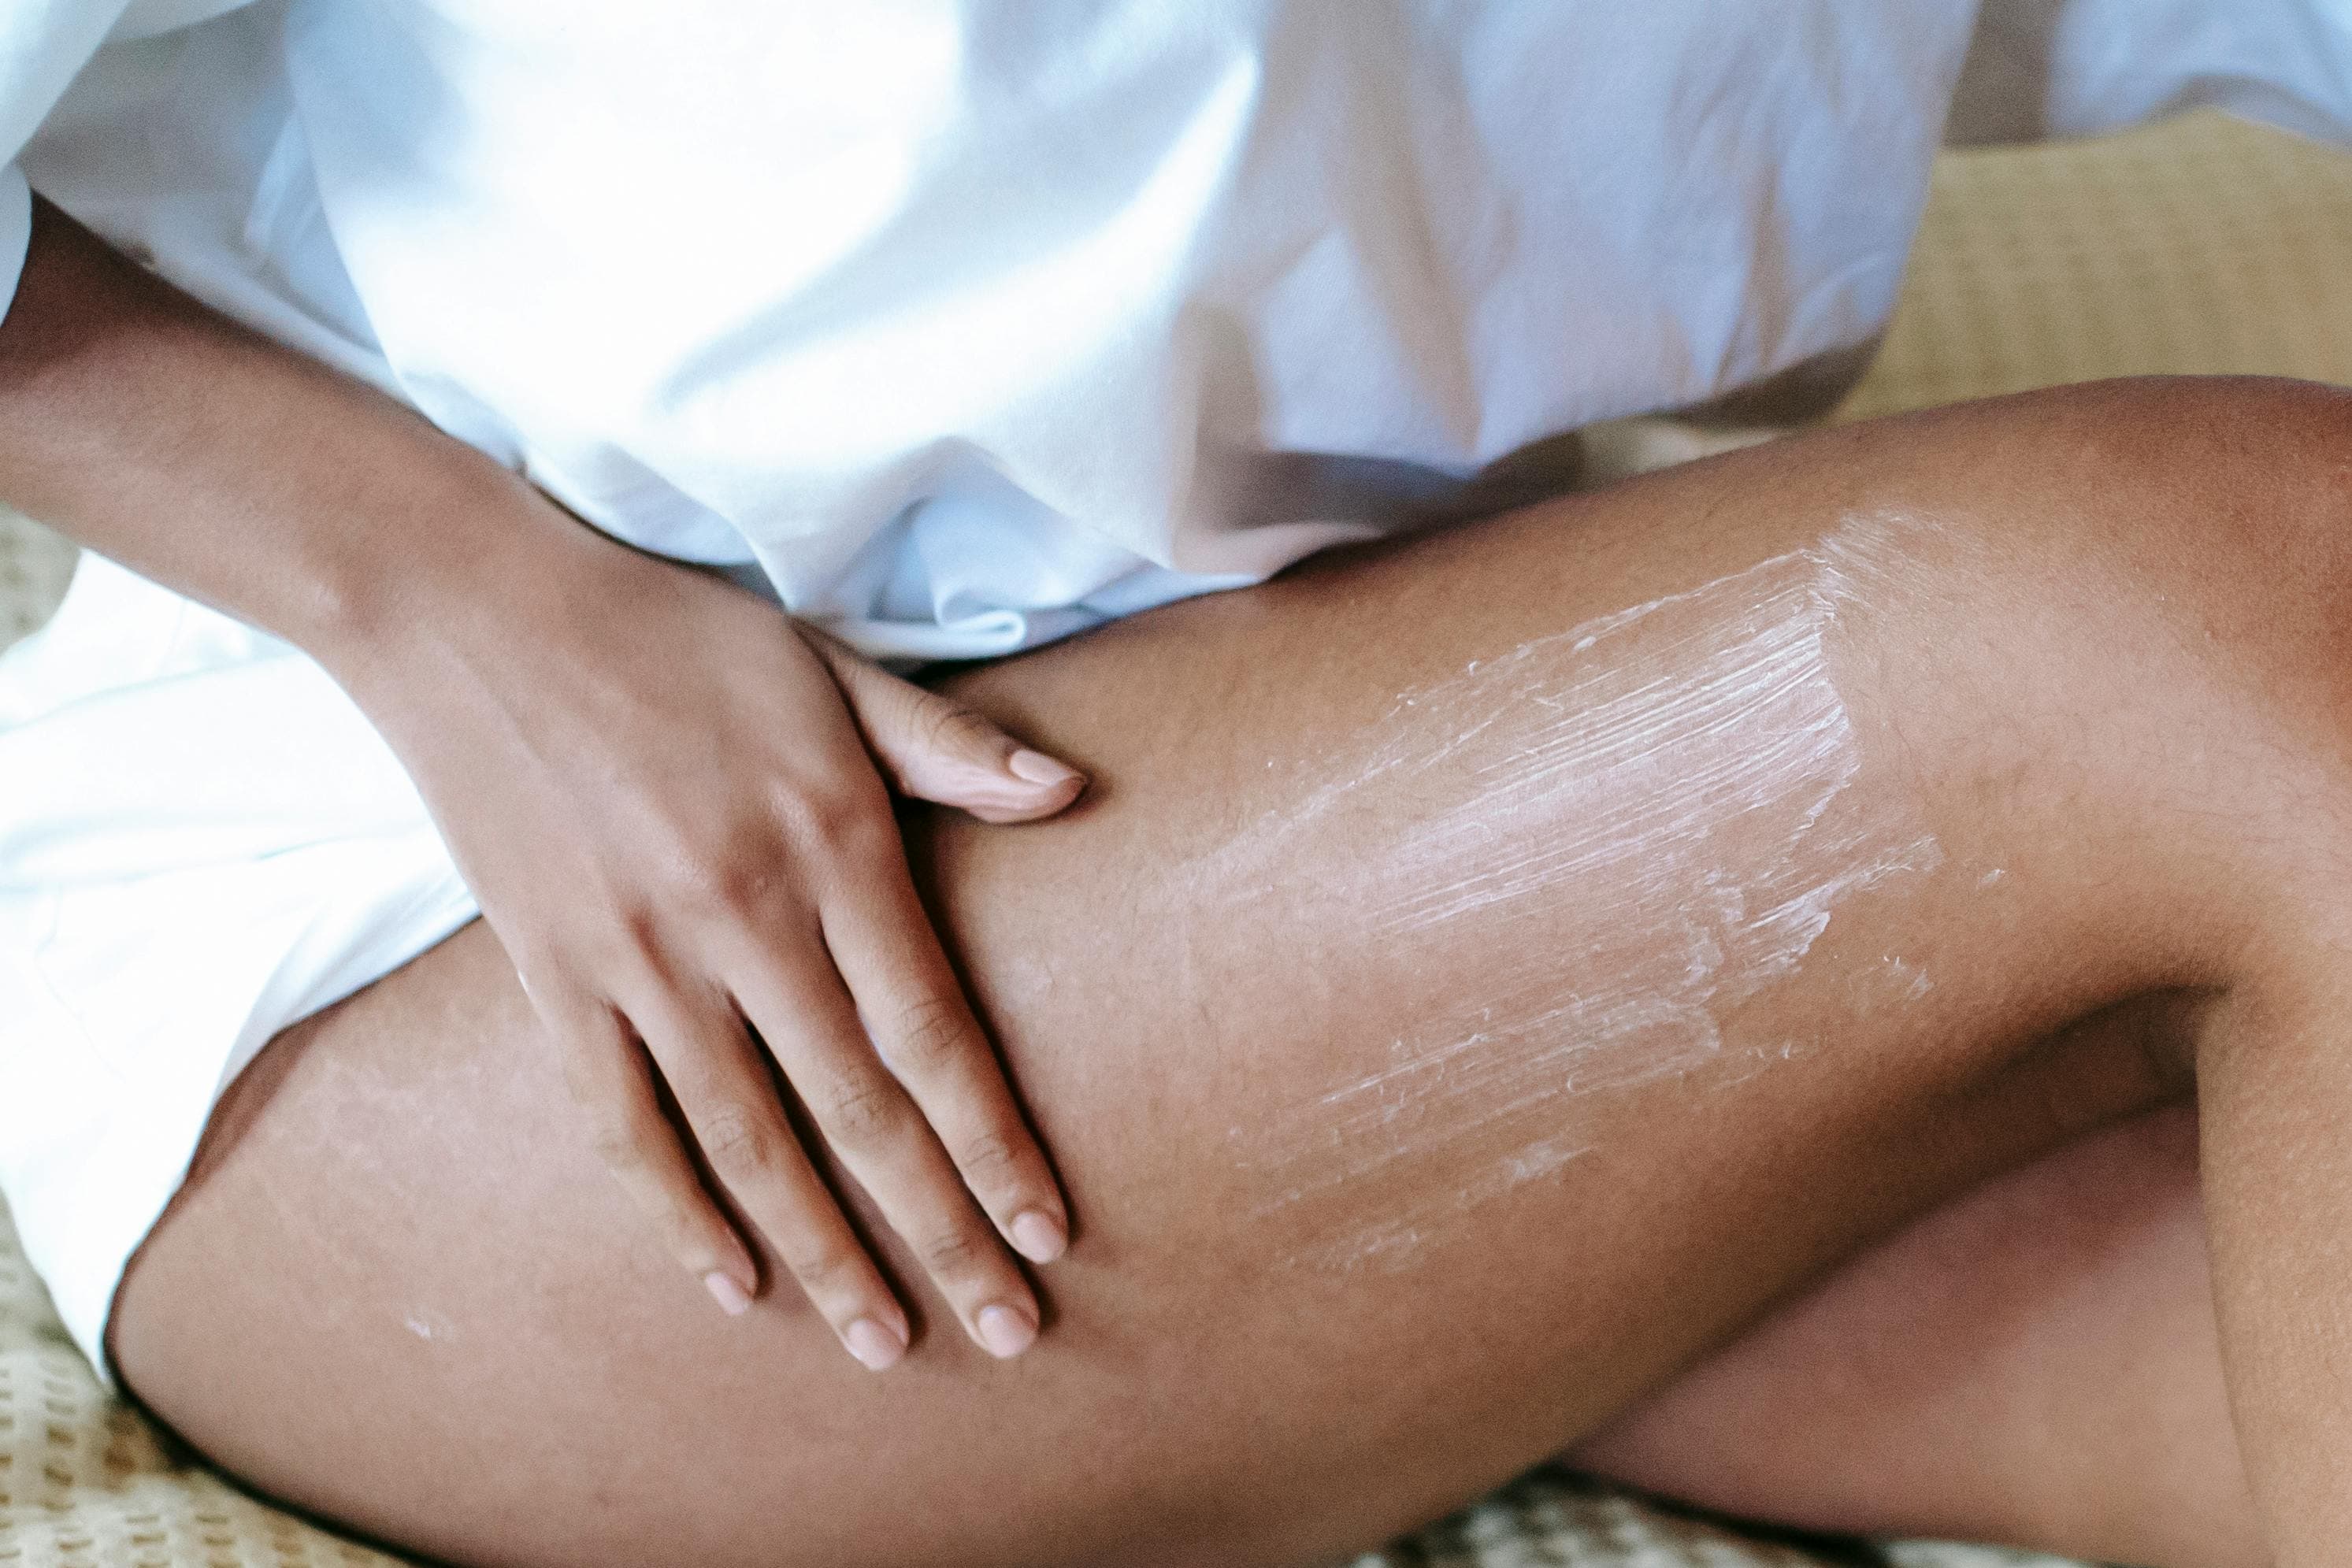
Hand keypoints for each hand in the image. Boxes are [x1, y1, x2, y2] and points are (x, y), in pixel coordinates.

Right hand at [338, 521, 1082, 1369]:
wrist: (478, 613)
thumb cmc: (676, 635)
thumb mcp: (829, 668)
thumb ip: (945, 745)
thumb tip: (1068, 794)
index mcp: (831, 847)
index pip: (935, 1033)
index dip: (995, 1143)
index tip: (1048, 1232)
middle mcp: (743, 921)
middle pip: (863, 1114)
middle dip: (943, 1233)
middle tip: (1007, 1330)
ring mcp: (640, 960)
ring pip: (748, 1143)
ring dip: (824, 1254)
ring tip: (884, 1341)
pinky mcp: (552, 977)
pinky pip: (622, 1124)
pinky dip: (677, 1211)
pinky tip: (731, 1282)